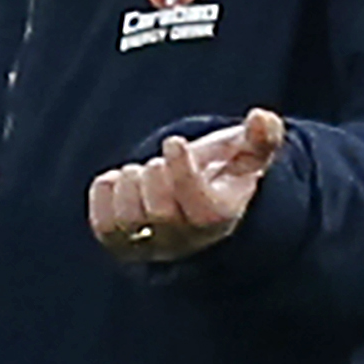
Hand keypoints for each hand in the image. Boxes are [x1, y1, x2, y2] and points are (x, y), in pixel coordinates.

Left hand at [88, 107, 286, 262]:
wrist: (190, 210)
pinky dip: (104, 193)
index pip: (201, 208)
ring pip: (129, 221)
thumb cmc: (220, 177)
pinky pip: (102, 224)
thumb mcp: (245, 158)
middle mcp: (184, 240)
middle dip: (155, 175)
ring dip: (130, 183)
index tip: (173, 140)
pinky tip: (119, 180)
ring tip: (141, 171)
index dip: (183, 172)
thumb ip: (260, 139)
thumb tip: (262, 117)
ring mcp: (150, 245)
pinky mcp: (119, 243)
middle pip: (161, 214)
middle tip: (156, 162)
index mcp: (218, 218)